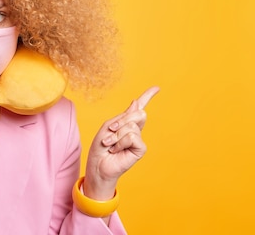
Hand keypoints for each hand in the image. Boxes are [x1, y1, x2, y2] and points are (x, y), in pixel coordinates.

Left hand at [83, 86, 159, 200]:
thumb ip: (123, 116)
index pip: (139, 107)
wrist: (98, 165)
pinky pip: (132, 136)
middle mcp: (135, 129)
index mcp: (126, 122)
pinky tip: (116, 150)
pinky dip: (120, 142)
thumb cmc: (101, 147)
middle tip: (110, 132)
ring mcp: (139, 139)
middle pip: (138, 113)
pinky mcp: (141, 148)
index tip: (157, 88)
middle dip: (121, 121)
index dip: (148, 96)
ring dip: (116, 135)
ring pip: (131, 125)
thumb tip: (136, 103)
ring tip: (110, 144)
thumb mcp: (108, 127)